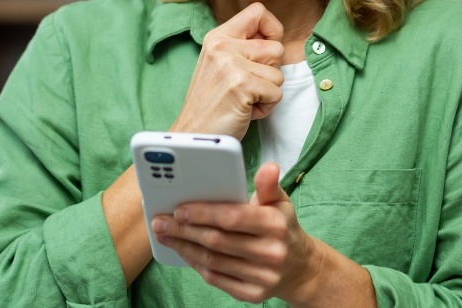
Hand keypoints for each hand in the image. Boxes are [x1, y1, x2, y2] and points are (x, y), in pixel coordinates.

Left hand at [151, 163, 323, 304]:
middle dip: (184, 230)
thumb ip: (268, 185)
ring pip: (213, 261)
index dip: (203, 213)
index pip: (232, 218)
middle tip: (160, 222)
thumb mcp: (280, 203)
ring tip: (165, 235)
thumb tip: (268, 167)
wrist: (301, 268)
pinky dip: (196, 264)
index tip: (178, 209)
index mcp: (275, 225)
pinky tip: (183, 252)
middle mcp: (271, 252)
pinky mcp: (253, 294)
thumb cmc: (282, 228)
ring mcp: (262, 276)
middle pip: (217, 240)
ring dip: (184, 247)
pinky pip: (216, 278)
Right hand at [170, 2, 284, 139]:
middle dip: (270, 72)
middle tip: (247, 86)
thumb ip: (243, 46)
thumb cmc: (212, 103)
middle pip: (277, 47)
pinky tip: (245, 110)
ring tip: (244, 99)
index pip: (258, 11)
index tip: (265, 50)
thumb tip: (274, 36)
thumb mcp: (220, 63)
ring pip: (279, 74)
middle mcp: (223, 45)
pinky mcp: (242, 85)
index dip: (272, 30)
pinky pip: (277, 93)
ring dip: (267, 92)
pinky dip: (266, 107)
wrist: (193, 135)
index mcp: (218, 36)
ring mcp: (232, 64)